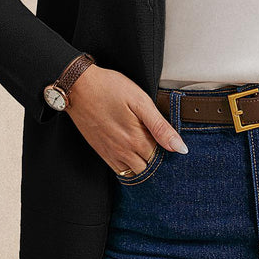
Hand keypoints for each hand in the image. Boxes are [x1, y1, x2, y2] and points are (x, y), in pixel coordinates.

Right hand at [64, 64, 187, 173]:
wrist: (78, 87)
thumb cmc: (110, 88)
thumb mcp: (140, 101)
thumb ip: (160, 126)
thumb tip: (180, 148)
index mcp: (137, 139)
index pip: (161, 157)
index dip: (168, 149)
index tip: (169, 139)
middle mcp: (124, 152)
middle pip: (149, 166)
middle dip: (157, 158)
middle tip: (159, 141)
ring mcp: (111, 154)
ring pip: (135, 171)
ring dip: (144, 163)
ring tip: (146, 145)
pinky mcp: (101, 152)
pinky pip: (120, 171)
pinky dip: (129, 167)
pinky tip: (133, 152)